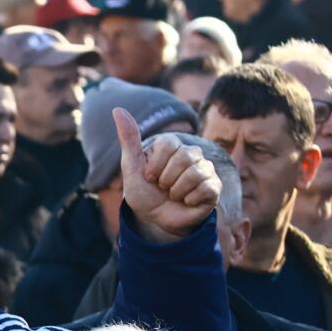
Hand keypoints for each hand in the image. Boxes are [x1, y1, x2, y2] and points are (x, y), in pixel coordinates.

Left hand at [115, 106, 220, 242]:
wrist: (156, 220)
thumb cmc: (144, 193)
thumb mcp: (131, 168)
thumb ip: (129, 139)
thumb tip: (117, 109)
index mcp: (172, 146)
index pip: (169, 144)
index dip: (155, 165)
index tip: (150, 177)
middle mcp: (191, 153)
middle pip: (184, 156)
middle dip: (166, 179)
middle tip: (163, 188)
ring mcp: (205, 169)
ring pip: (195, 173)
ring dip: (176, 191)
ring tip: (174, 195)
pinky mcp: (214, 186)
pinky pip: (205, 188)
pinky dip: (189, 199)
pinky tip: (186, 202)